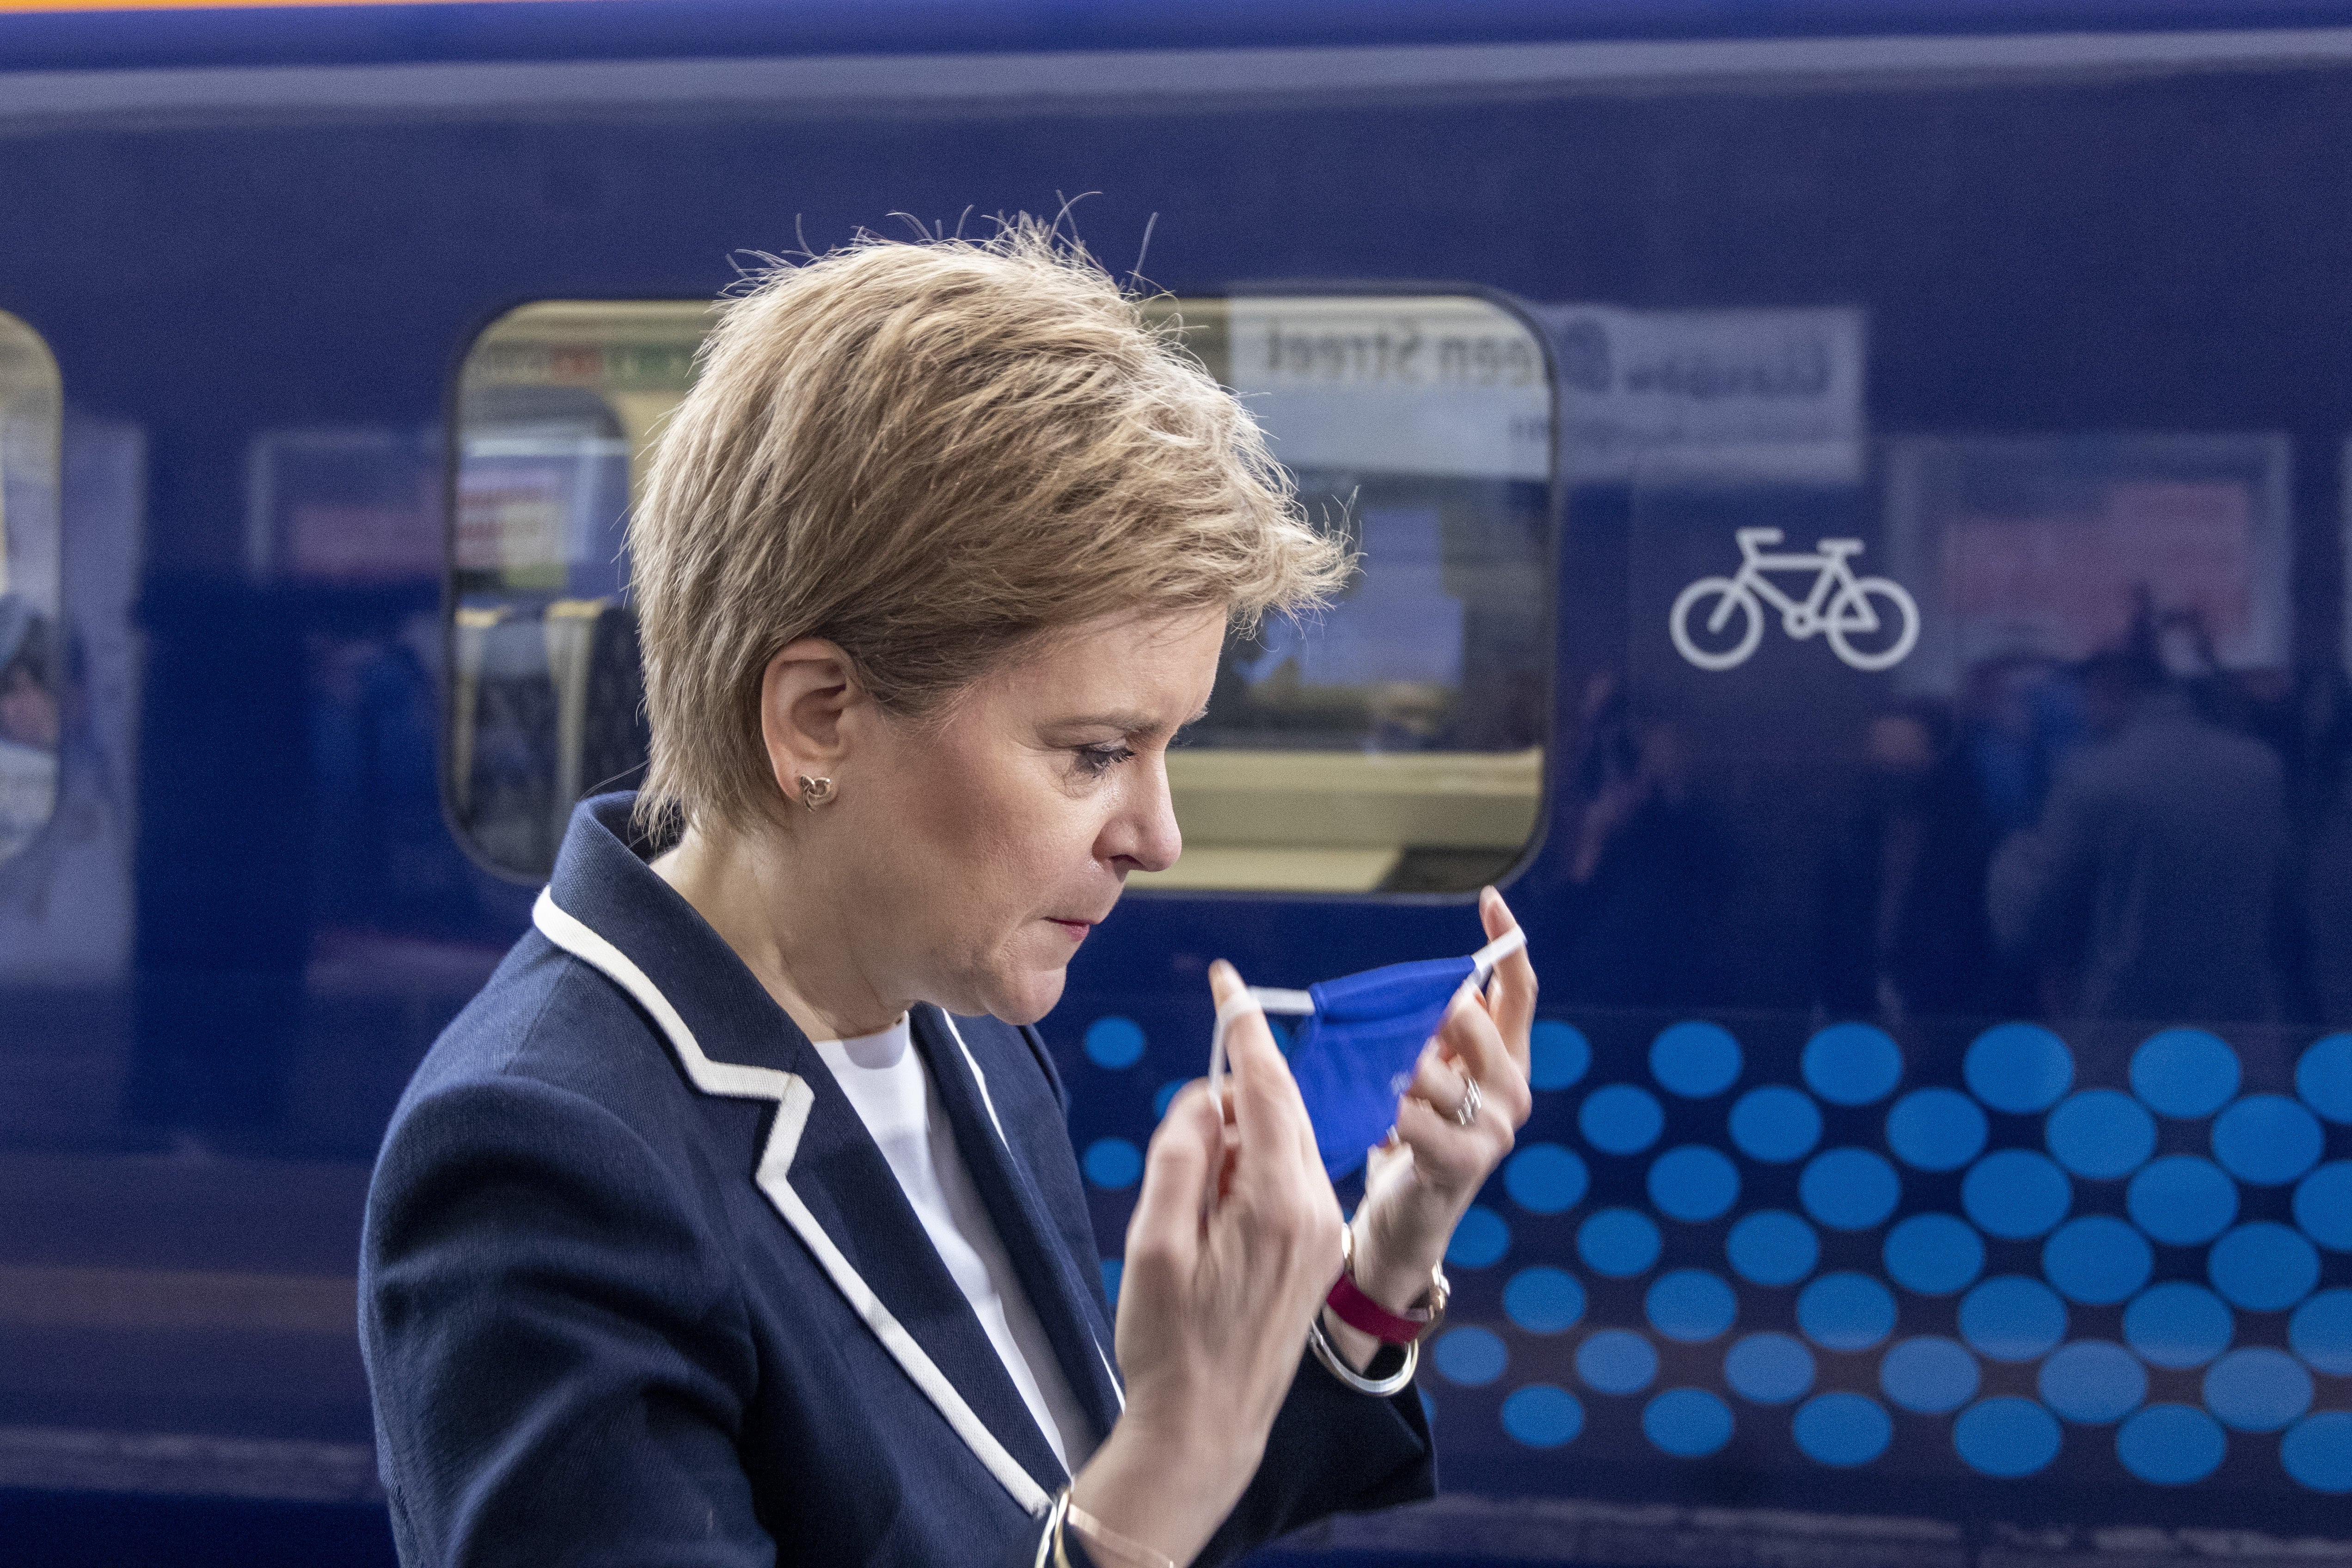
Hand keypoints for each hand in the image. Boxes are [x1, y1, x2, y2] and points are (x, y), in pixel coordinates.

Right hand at [1070, 960, 1341, 1566]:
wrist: (1206, 1430)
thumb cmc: (1169, 1344)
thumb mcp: (1153, 1244)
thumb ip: (1180, 1155)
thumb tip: (1205, 1099)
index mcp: (1276, 1202)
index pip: (1265, 1086)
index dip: (1243, 1026)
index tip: (1227, 980)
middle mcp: (1316, 1209)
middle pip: (1281, 1109)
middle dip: (1236, 1088)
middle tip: (1184, 1125)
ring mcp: (1323, 1231)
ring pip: (1287, 1142)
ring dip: (1241, 1135)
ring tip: (1190, 1195)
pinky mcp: (1319, 1249)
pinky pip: (1291, 1177)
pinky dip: (1256, 1166)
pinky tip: (1217, 1206)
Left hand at [1334, 887, 1535, 1362]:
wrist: (1404, 1224)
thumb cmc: (1407, 1140)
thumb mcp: (1427, 1076)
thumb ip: (1437, 1034)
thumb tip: (1436, 986)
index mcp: (1507, 1062)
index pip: (1519, 992)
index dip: (1508, 945)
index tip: (1491, 904)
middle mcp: (1513, 1090)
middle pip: (1471, 1018)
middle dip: (1423, 1020)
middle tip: (1391, 1044)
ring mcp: (1494, 1129)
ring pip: (1432, 1066)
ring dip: (1391, 1074)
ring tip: (1378, 1096)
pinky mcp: (1464, 1162)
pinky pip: (1414, 1116)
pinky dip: (1386, 1116)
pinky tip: (1378, 1131)